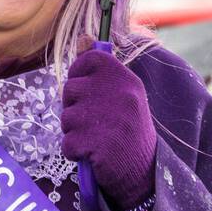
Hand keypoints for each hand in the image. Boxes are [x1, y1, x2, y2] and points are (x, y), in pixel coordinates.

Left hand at [60, 48, 156, 210]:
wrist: (145, 173)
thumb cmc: (129, 131)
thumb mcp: (123, 96)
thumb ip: (101, 72)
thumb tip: (81, 37)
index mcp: (126, 80)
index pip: (89, 59)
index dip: (79, 74)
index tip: (86, 90)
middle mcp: (119, 95)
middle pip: (70, 89)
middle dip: (74, 107)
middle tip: (93, 121)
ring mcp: (108, 120)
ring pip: (66, 117)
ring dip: (74, 131)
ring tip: (95, 138)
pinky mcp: (97, 144)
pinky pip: (67, 142)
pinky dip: (74, 151)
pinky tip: (91, 154)